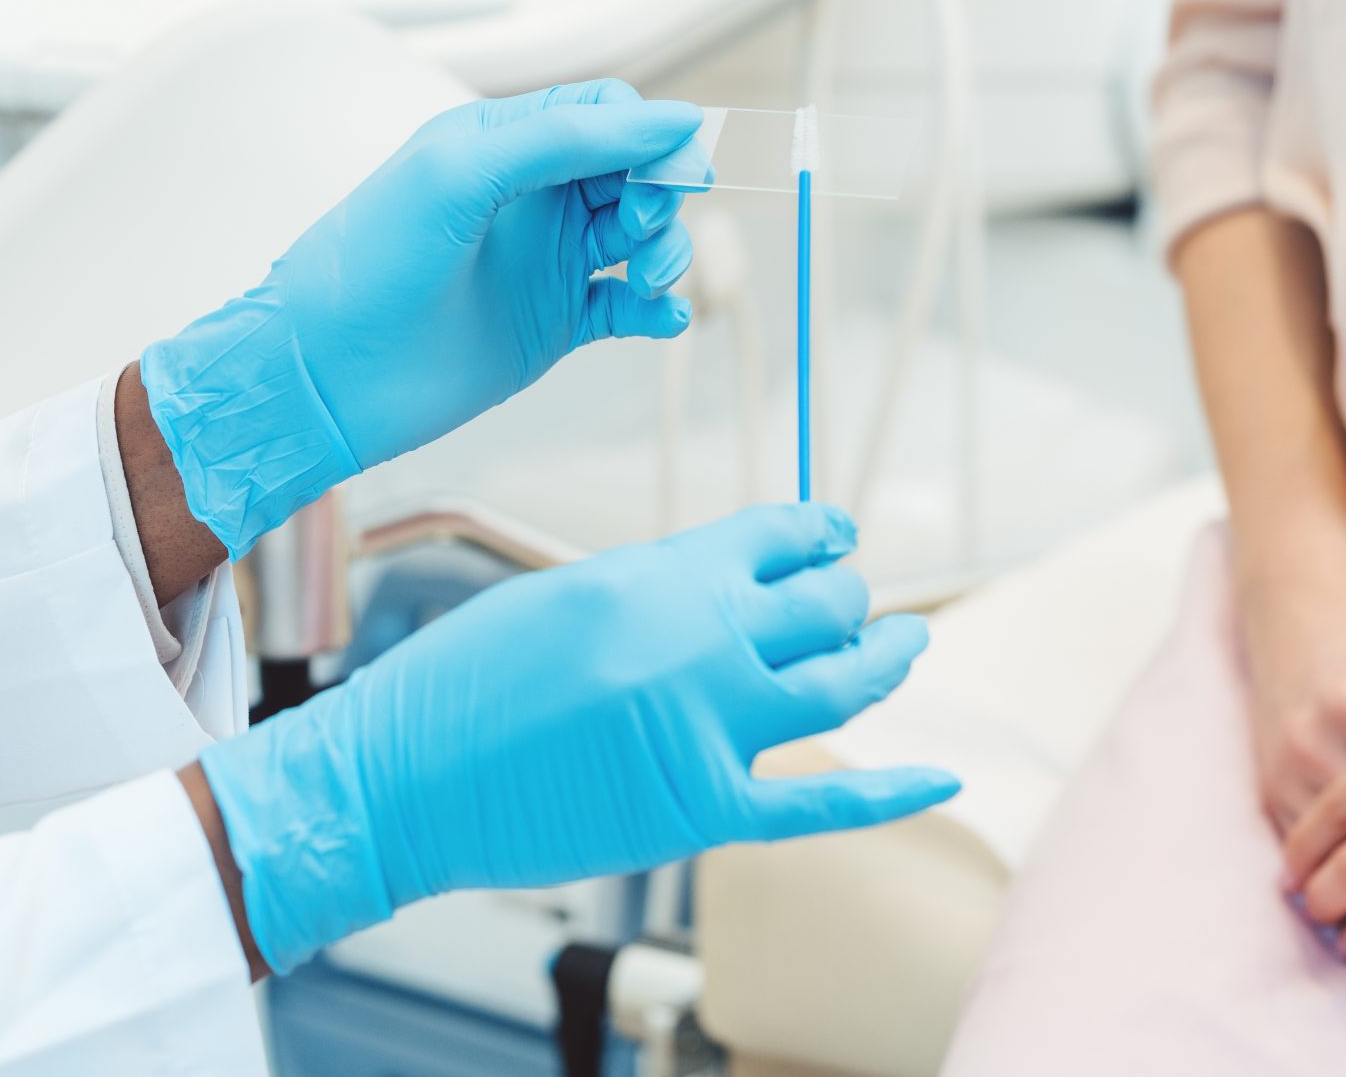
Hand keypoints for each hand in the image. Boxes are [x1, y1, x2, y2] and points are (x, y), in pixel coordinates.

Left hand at [142, 81, 702, 556]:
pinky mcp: (557, 322)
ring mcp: (547, 260)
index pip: (606, 111)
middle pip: (636, 172)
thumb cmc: (371, 264)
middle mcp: (532, 194)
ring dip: (667, 251)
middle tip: (643, 231)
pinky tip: (663, 318)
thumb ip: (568, 138)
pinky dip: (661, 309)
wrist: (324, 379)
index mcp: (504, 141)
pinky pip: (632, 306)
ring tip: (649, 282)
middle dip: (661, 195)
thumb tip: (673, 118)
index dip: (649, 134)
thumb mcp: (464, 173)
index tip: (676, 169)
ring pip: (643, 236)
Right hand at [197, 502, 962, 973]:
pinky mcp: (702, 811)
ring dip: (887, 658)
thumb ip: (657, 585)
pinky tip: (941, 781)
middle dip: (849, 597)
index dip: (819, 534)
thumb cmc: (465, 682)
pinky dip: (892, 793)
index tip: (839, 536)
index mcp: (656, 575)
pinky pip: (822, 802)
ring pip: (841, 684)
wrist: (405, 779)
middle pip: (822, 605)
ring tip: (906, 645)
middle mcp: (695, 641)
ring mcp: (705, 728)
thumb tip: (729, 581)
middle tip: (859, 602)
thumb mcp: (565, 593)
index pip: (775, 537)